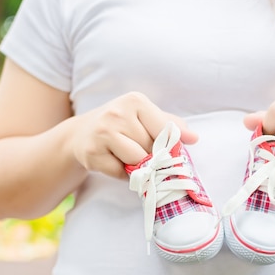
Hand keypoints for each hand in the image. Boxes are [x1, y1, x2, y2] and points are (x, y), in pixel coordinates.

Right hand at [71, 92, 197, 178]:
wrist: (80, 134)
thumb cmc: (121, 125)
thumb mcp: (144, 117)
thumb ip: (169, 124)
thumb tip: (194, 138)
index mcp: (135, 101)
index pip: (163, 129)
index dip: (170, 144)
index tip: (173, 152)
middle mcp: (117, 113)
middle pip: (150, 147)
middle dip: (150, 156)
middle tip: (140, 151)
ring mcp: (103, 133)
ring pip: (137, 161)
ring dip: (138, 166)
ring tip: (128, 156)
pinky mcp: (93, 153)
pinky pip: (120, 173)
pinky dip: (123, 174)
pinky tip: (115, 161)